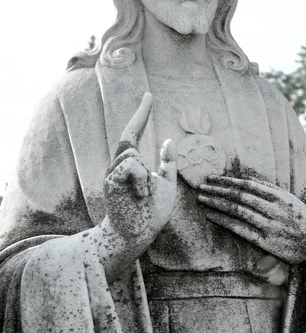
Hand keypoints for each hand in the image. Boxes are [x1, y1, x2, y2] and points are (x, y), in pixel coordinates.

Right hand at [97, 93, 176, 280]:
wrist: (136, 235)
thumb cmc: (151, 214)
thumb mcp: (167, 184)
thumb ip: (168, 163)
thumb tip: (169, 140)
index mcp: (132, 165)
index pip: (134, 132)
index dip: (141, 114)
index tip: (148, 96)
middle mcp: (118, 166)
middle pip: (128, 139)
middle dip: (139, 142)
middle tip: (145, 190)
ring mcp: (112, 173)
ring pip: (131, 155)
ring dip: (144, 176)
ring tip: (142, 196)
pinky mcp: (110, 182)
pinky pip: (130, 166)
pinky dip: (140, 180)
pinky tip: (139, 195)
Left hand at [198, 176, 305, 271]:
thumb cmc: (299, 219)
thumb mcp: (289, 199)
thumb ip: (269, 189)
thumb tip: (248, 179)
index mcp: (279, 196)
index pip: (247, 185)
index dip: (228, 181)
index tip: (213, 178)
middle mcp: (273, 209)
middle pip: (239, 196)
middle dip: (218, 190)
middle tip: (201, 186)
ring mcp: (269, 225)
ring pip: (238, 211)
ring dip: (217, 203)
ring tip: (202, 198)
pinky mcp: (266, 241)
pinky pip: (240, 229)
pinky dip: (225, 221)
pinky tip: (212, 215)